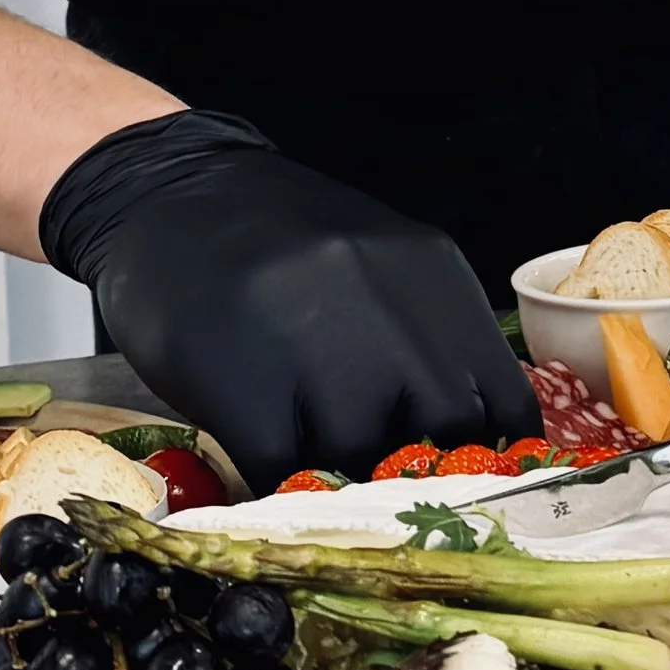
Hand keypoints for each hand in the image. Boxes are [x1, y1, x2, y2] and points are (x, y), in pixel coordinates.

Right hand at [39, 112, 535, 488]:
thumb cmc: (277, 239)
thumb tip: (474, 436)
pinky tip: (266, 453)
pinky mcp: (240, 383)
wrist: (165, 191)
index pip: (504, 397)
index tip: (469, 477)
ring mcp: (312, 342)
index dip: (491, 453)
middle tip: (381, 469)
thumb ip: (428, 335)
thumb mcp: (377, 265)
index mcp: (431, 274)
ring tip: (311, 449)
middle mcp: (384, 304)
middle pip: (444, 431)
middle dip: (417, 463)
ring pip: (362, 456)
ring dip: (341, 471)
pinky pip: (284, 468)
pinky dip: (280, 478)